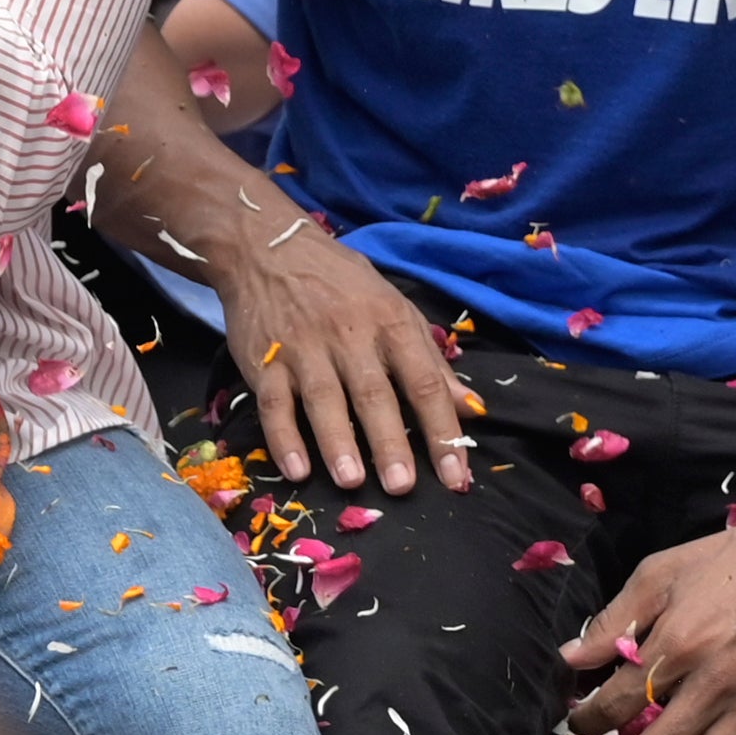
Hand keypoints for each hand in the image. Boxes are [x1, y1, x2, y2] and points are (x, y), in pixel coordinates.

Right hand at [224, 212, 472, 496]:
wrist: (268, 248)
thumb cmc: (342, 284)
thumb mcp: (396, 308)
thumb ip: (431, 362)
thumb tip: (471, 410)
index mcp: (390, 322)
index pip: (423, 381)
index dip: (441, 430)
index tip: (456, 476)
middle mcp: (349, 334)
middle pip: (373, 393)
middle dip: (389, 442)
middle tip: (402, 486)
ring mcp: (303, 347)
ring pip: (323, 398)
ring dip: (337, 442)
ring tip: (351, 481)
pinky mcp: (264, 359)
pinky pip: (273, 402)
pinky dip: (283, 437)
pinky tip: (296, 469)